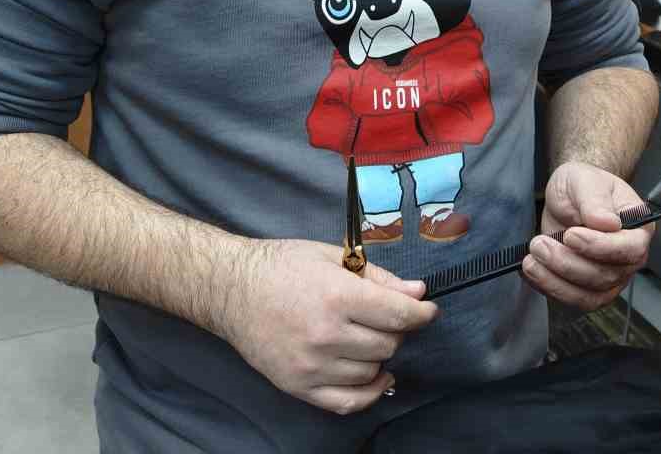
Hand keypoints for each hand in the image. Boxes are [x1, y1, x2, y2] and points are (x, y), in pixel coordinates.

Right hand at [218, 239, 437, 414]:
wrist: (231, 289)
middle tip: (386, 317)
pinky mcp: (298, 386)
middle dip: (396, 330)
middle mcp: (326, 334)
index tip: (428, 310)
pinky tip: (374, 376)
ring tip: (367, 337)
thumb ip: (377, 277)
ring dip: (379, 355)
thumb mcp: (332, 257)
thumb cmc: (282, 267)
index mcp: (337, 296)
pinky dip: (368, 393)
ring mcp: (311, 365)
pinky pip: (347, 402)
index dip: (421, 313)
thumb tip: (417, 293)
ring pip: (371, 372)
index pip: (398, 315)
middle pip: (387, 344)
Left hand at [524, 161, 652, 310]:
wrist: (570, 197)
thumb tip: (607, 223)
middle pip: (606, 275)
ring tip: (533, 258)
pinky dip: (551, 288)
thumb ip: (595, 200)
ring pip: (589, 295)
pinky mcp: (590, 288)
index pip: (631, 248)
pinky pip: (574, 300)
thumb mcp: (584, 180)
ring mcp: (612, 276)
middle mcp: (629, 257)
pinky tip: (534, 271)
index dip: (600, 247)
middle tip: (540, 244)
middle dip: (568, 263)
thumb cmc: (583, 185)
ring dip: (556, 280)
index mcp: (638, 228)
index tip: (570, 235)